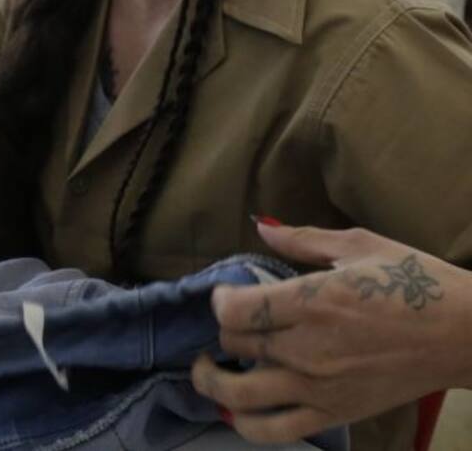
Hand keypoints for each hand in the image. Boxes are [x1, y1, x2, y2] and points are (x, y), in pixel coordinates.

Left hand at [191, 222, 471, 443]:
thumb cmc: (418, 283)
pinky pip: (273, 430)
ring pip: (239, 393)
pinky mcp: (336, 414)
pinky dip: (245, 421)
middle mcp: (309, 348)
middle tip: (233, 322)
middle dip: (224, 330)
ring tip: (210, 365)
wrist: (468, 335)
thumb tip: (262, 227)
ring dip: (213, 379)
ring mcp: (320, 388)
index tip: (229, 292)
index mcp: (314, 302)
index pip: (235, 309)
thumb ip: (303, 240)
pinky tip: (237, 405)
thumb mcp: (360, 246)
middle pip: (234, 343)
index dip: (219, 298)